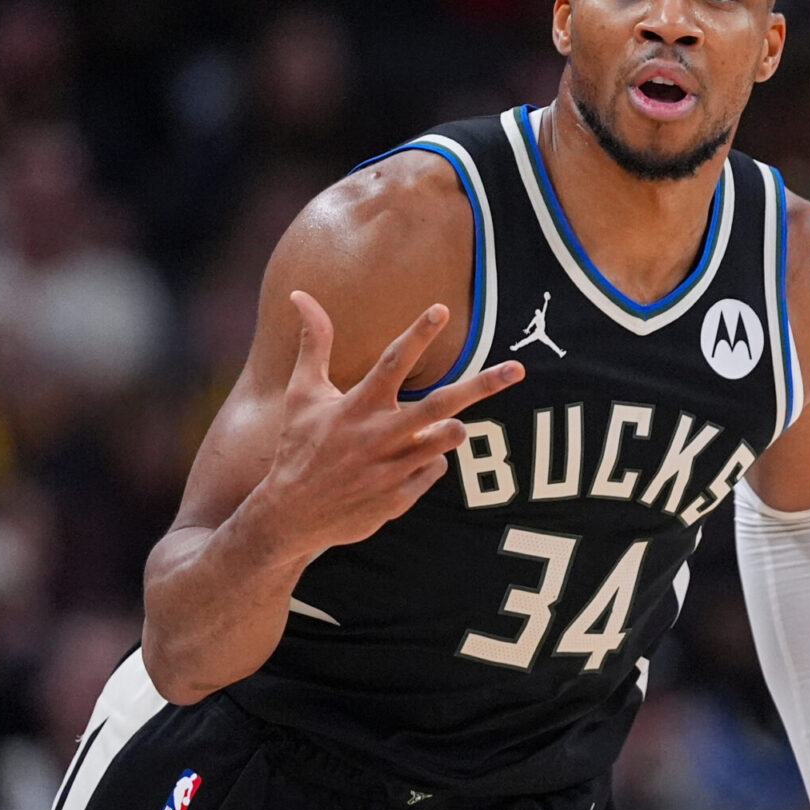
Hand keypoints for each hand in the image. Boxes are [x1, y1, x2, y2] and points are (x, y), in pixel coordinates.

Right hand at [259, 291, 522, 553]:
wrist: (292, 516)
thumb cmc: (299, 445)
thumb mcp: (302, 393)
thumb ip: (313, 343)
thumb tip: (299, 294)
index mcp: (356, 406)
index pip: (393, 362)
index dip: (417, 334)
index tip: (441, 308)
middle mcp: (378, 436)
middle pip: (440, 405)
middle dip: (482, 385)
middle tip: (517, 369)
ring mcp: (392, 469)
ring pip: (446, 440)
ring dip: (451, 430)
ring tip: (445, 426)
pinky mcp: (400, 497)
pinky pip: (434, 469)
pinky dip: (428, 460)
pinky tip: (402, 463)